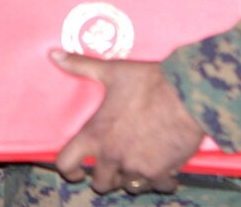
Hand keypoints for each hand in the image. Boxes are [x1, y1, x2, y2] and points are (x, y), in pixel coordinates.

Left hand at [52, 50, 204, 193]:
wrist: (187, 95)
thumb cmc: (147, 81)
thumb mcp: (110, 71)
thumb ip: (80, 66)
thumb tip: (53, 53)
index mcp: (95, 135)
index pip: (66, 164)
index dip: (68, 172)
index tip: (76, 173)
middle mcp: (112, 156)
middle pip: (101, 183)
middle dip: (105, 178)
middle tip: (111, 168)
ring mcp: (137, 167)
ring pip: (129, 187)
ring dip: (130, 179)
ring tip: (136, 165)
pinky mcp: (162, 172)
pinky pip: (158, 186)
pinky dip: (159, 180)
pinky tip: (162, 169)